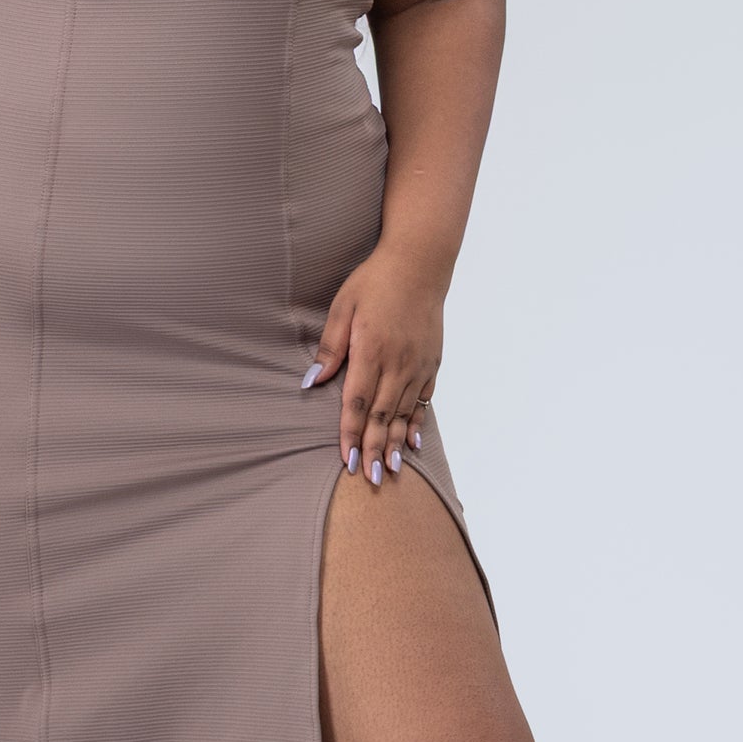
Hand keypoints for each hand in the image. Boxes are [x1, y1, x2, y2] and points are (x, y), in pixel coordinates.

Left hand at [301, 249, 442, 485]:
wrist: (420, 263)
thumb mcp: (343, 307)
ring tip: (391, 470)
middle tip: (370, 478)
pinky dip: (418, 422)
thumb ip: (330, 347)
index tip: (347, 459)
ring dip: (397, 443)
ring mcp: (418, 364)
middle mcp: (398, 364)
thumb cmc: (375, 281)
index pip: (358, 403)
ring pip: (405, 413)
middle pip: (383, 416)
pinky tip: (414, 441)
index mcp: (372, 351)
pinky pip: (424, 399)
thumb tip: (311, 382)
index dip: (351, 434)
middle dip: (375, 449)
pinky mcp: (432, 362)